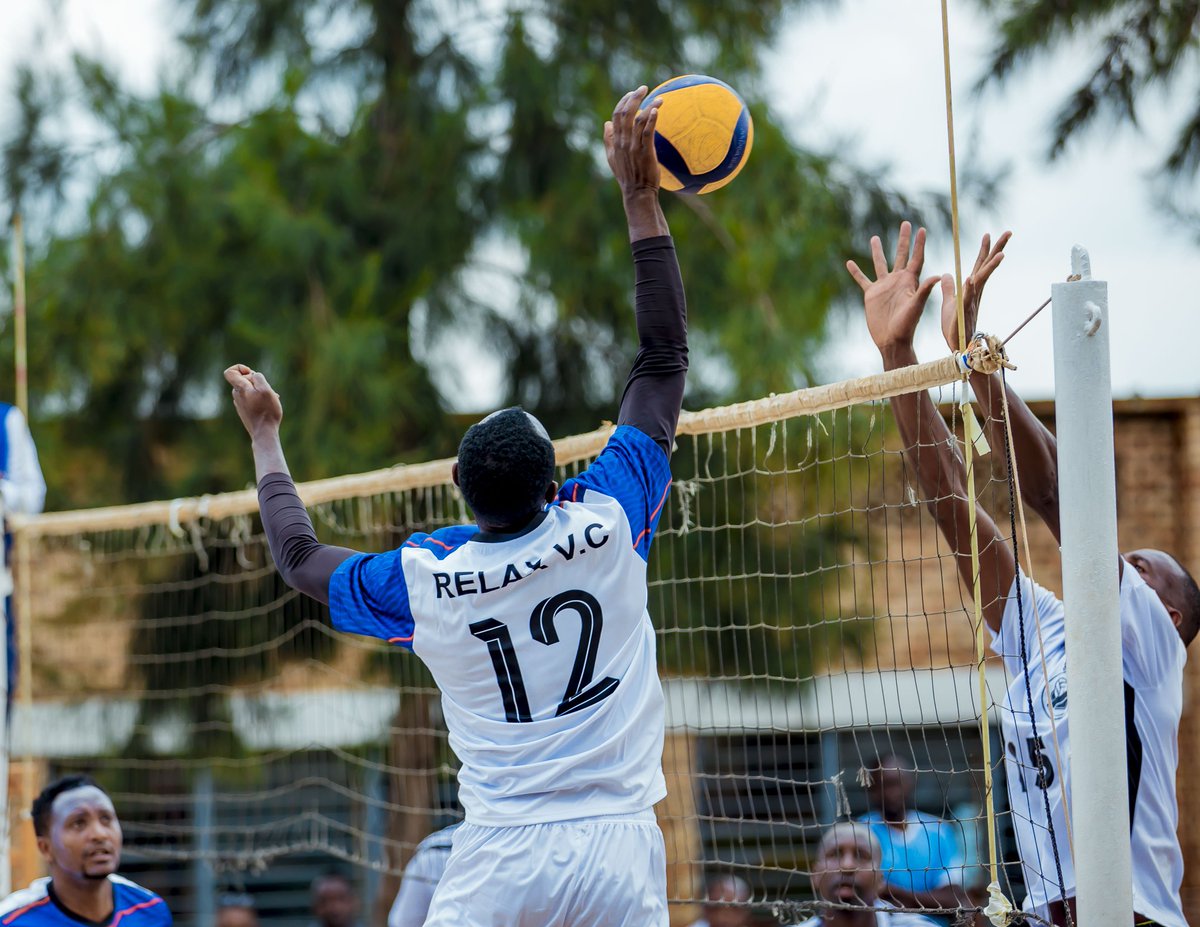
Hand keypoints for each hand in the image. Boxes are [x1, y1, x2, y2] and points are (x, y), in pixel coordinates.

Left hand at [224, 364, 282, 439]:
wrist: (264, 432)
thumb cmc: (267, 411)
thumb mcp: (266, 389)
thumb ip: (258, 378)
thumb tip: (253, 376)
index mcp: (240, 389)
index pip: (230, 372)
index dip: (240, 368)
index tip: (252, 374)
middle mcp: (237, 396)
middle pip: (243, 380)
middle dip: (256, 382)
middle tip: (267, 390)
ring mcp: (240, 404)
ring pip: (249, 391)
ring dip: (260, 392)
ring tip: (271, 400)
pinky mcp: (245, 412)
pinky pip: (251, 400)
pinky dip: (259, 400)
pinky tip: (268, 407)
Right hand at [604, 86, 660, 197]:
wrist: (637, 193)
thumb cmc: (627, 176)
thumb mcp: (612, 158)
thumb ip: (608, 140)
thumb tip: (606, 124)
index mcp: (615, 141)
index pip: (616, 116)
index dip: (623, 102)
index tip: (632, 93)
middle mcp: (623, 142)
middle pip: (625, 113)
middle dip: (634, 97)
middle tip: (644, 88)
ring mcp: (634, 147)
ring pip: (638, 120)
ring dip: (648, 105)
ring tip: (660, 98)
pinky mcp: (645, 152)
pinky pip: (648, 132)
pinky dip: (652, 119)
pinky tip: (657, 109)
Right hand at [846, 221, 939, 356]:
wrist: (892, 340)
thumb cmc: (907, 325)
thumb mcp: (916, 306)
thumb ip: (924, 290)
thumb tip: (937, 275)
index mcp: (910, 281)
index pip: (916, 258)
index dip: (919, 244)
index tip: (921, 229)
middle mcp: (897, 281)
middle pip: (901, 255)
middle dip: (903, 240)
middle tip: (906, 223)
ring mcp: (884, 287)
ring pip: (880, 263)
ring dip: (878, 251)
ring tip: (875, 237)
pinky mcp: (871, 295)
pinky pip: (862, 280)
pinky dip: (856, 272)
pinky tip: (849, 262)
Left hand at [941, 231, 1010, 350]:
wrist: (957, 345)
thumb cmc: (955, 326)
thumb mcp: (950, 302)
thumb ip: (950, 288)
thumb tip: (946, 274)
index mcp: (971, 289)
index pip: (979, 266)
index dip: (984, 251)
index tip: (988, 234)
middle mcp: (975, 292)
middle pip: (986, 267)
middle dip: (997, 250)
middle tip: (1008, 232)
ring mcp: (971, 301)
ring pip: (982, 280)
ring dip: (990, 267)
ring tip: (1000, 254)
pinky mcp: (964, 311)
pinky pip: (967, 298)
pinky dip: (969, 288)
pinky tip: (971, 278)